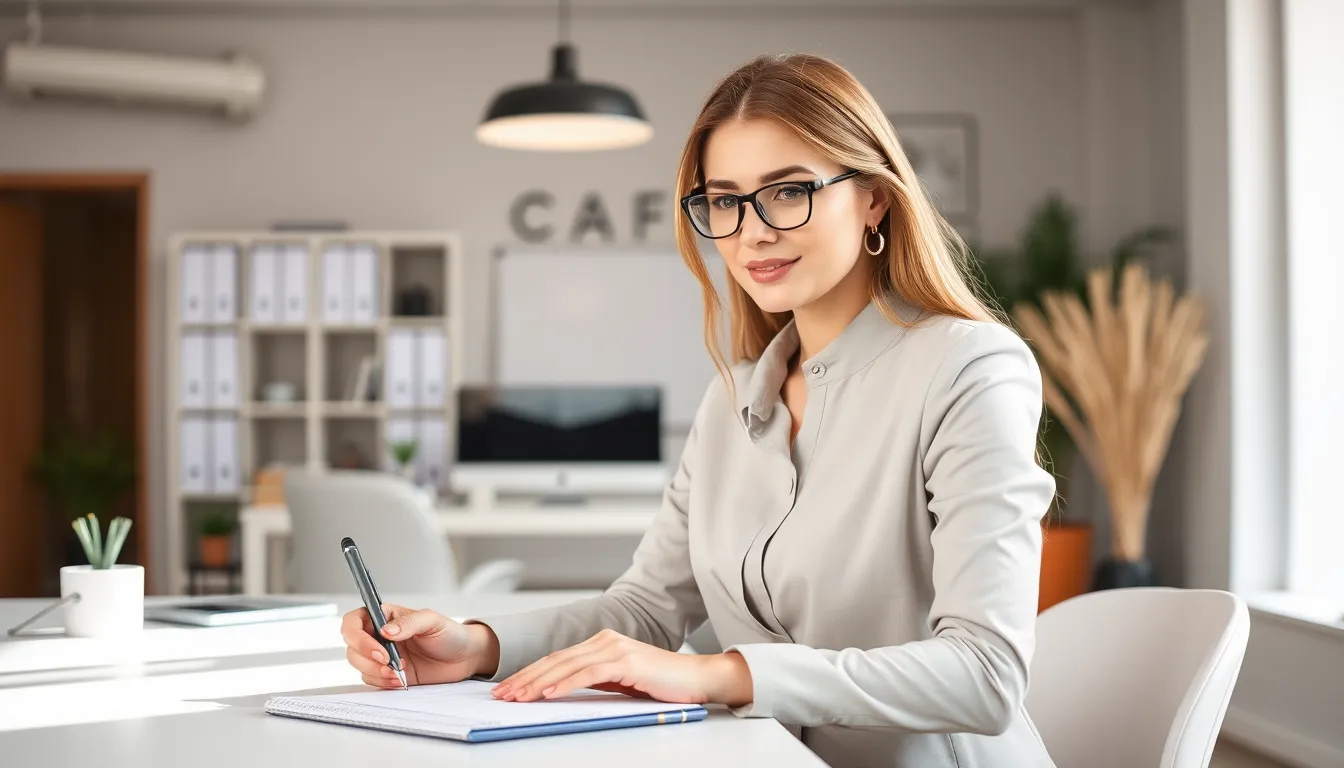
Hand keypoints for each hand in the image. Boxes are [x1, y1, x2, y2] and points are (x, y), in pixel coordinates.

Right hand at [339, 604, 499, 688]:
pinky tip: (400, 680)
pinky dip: (382, 682)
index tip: (377, 648)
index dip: (358, 636)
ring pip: (358, 664)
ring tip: (399, 673)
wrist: (463, 658)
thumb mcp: (432, 621)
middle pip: (352, 646)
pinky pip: (371, 679)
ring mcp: (381, 655)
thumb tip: (386, 631)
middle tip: (389, 663)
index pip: (354, 621)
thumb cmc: (450, 633)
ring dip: (375, 672)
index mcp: (385, 616)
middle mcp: (378, 635)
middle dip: (366, 658)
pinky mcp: (387, 673)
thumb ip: (409, 623)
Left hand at [491, 628, 752, 706]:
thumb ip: (593, 681)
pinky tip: (549, 693)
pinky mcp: (627, 661)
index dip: (529, 673)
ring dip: (538, 683)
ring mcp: (615, 648)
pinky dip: (566, 683)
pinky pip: (589, 674)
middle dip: (525, 678)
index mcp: (601, 643)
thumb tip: (560, 691)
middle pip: (555, 660)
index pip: (556, 659)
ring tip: (518, 696)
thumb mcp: (618, 682)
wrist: (696, 679)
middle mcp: (605, 640)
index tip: (508, 688)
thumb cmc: (660, 684)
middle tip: (502, 694)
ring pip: (566, 666)